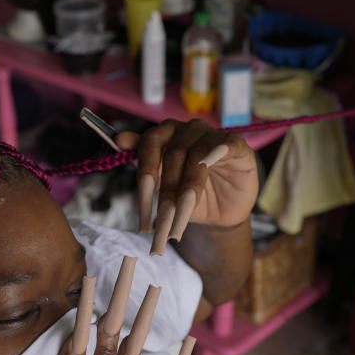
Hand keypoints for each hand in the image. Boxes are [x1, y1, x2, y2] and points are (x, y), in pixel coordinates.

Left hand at [115, 120, 257, 250]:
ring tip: (181, 222)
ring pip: (196, 158)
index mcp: (165, 134)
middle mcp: (187, 129)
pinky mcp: (235, 143)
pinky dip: (215, 161)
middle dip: (166, 195)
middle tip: (162, 225)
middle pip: (172, 155)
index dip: (145, 176)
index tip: (142, 208)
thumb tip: (119, 139)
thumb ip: (143, 165)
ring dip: (187, 193)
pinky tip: (210, 179)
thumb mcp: (163, 186)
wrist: (221, 212)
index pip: (149, 146)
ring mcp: (212, 134)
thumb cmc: (188, 195)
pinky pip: (224, 148)